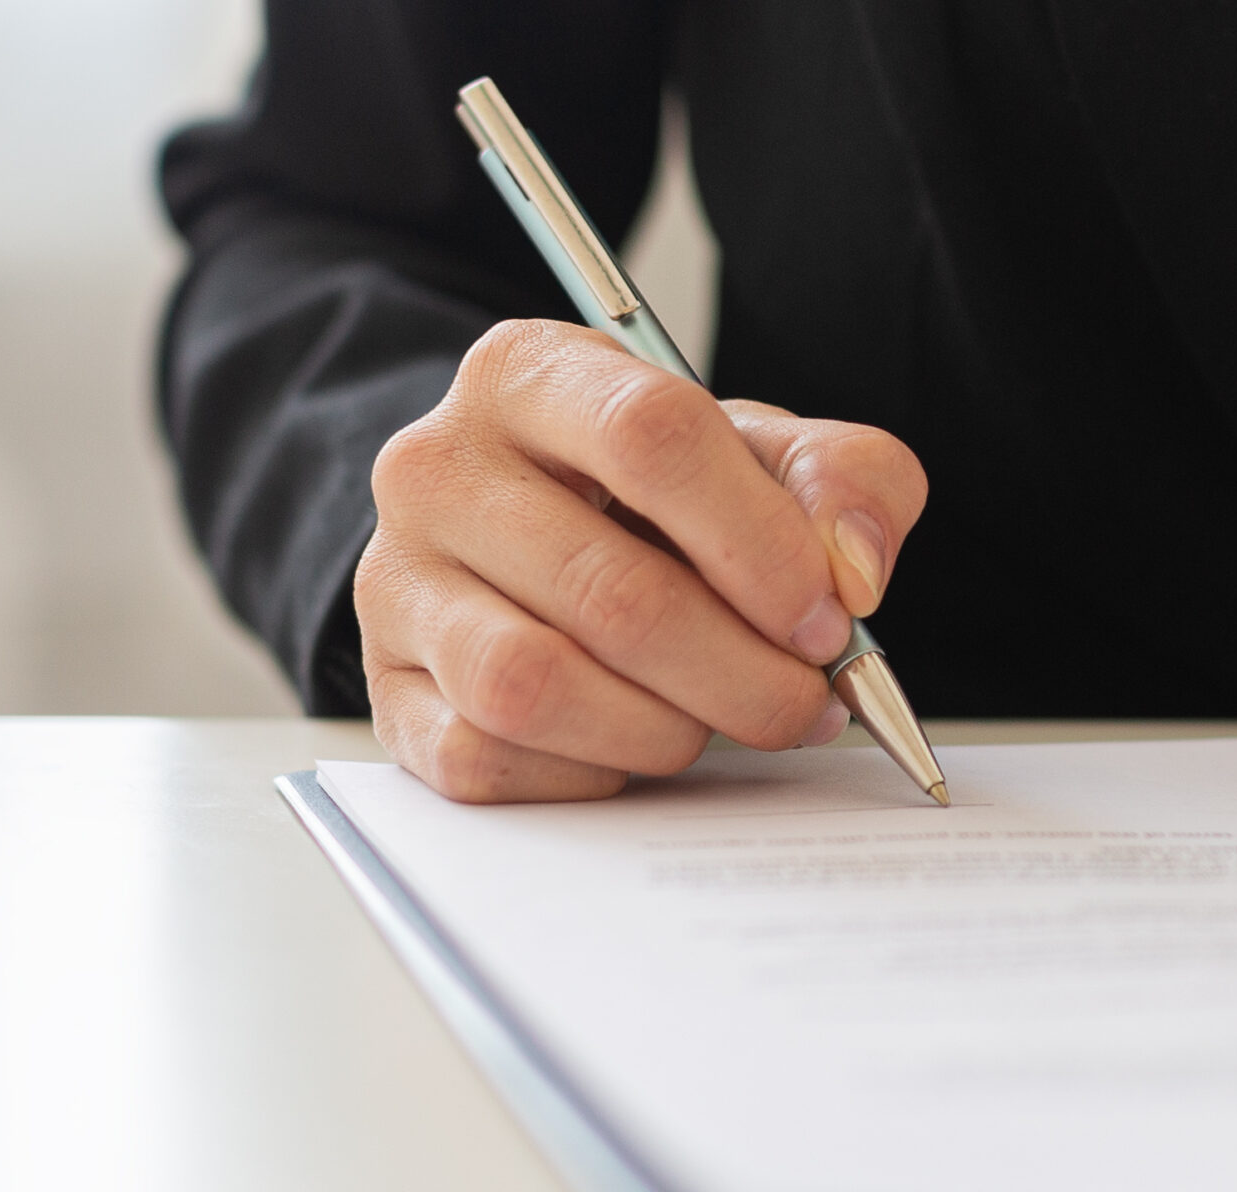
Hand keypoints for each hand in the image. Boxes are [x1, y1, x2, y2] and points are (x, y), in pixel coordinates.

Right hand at [360, 319, 925, 800]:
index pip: (650, 437)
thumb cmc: (657, 499)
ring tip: (711, 723)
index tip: (827, 617)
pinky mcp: (385, 691)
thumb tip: (851, 572)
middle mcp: (436, 467)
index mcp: (529, 372)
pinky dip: (582, 773)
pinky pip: (484, 759)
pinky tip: (625, 745)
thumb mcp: (764, 455)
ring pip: (531, 684)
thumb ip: (844, 483)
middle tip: (803, 702)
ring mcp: (396, 583)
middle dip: (738, 671)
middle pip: (607, 588)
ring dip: (659, 729)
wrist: (539, 544)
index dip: (760, 543)